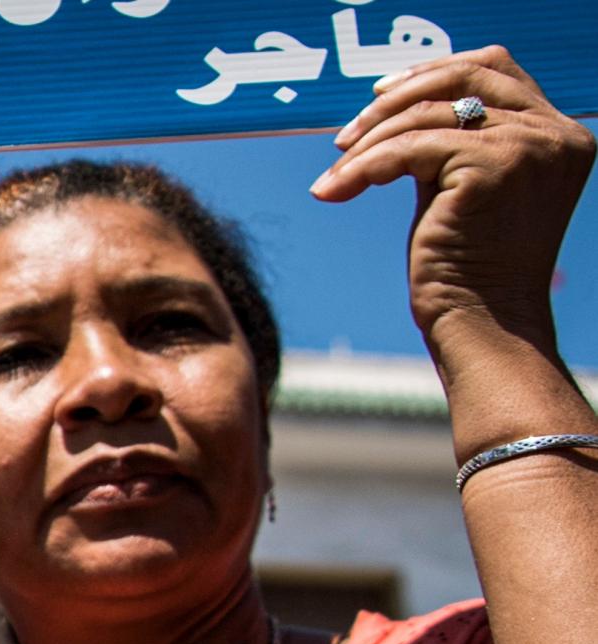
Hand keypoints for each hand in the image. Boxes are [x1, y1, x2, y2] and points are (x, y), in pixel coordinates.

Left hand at [314, 47, 593, 351]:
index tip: (379, 96)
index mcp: (559, 134)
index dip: (432, 73)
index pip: (496, 68)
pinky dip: (364, 168)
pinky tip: (334, 191)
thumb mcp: (465, 187)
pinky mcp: (494, 167)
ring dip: (368, 143)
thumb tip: (391, 107)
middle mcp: (555, 133)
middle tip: (347, 136)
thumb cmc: (466, 268)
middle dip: (396, 98)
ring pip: (428, 115)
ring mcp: (530, 146)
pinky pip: (409, 149)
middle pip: (467, 73)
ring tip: (335, 177)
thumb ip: (450, 142)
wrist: (481, 324)